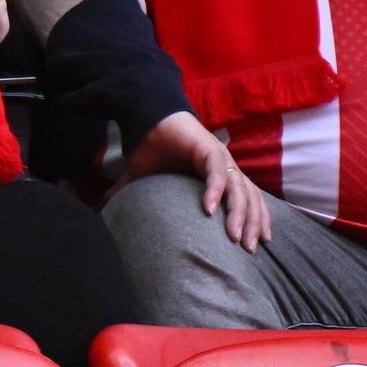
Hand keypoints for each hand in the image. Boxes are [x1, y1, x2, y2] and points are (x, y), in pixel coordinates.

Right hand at [120, 111, 271, 251]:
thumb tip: (107, 208)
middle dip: (253, 223)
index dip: (256, 219)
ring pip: (239, 188)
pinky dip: (215, 191)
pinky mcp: (207, 148)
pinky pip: (216, 172)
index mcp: (220, 174)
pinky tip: (208, 210)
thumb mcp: (149, 180)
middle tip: (250, 249)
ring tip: (234, 236)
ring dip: (239, 213)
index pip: (248, 199)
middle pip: (250, 198)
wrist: (147, 118)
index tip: (258, 243)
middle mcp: (225, 166)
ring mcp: (219, 157)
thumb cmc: (152, 147)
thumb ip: (137, 196)